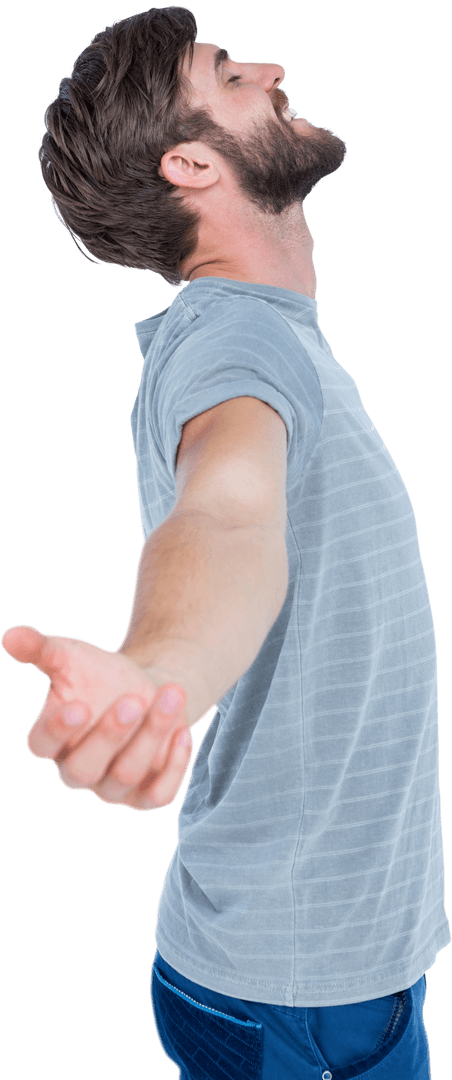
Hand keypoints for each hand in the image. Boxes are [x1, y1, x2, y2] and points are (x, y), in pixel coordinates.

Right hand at [1, 624, 193, 810]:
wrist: (148, 689)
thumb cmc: (100, 675)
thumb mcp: (71, 656)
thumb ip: (40, 649)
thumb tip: (9, 636)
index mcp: (51, 740)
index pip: (41, 746)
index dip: (57, 730)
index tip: (80, 704)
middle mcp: (77, 770)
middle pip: (83, 769)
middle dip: (110, 735)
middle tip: (133, 700)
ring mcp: (112, 787)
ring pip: (124, 776)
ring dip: (150, 735)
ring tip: (171, 694)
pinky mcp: (146, 795)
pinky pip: (158, 794)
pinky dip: (174, 767)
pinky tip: (183, 732)